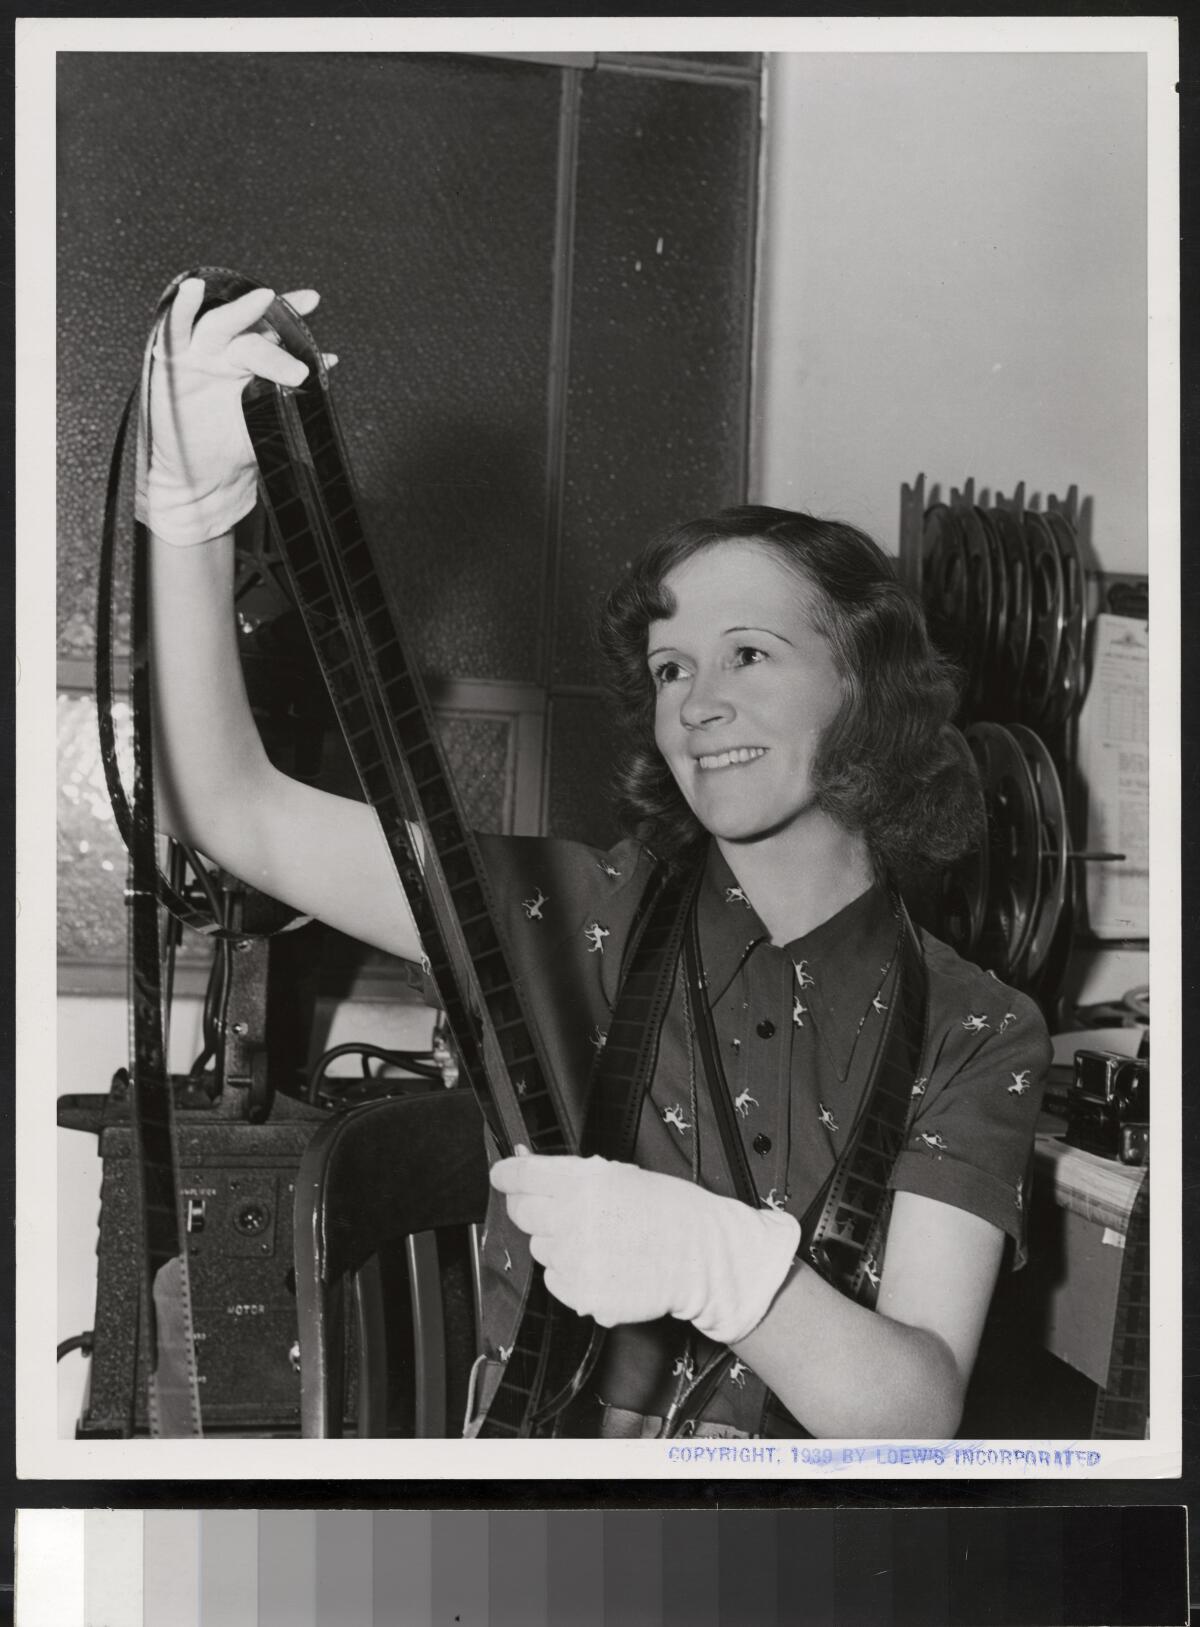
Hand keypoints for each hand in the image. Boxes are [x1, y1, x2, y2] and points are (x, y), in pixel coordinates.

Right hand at [135, 276, 334, 546]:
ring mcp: (197, 356)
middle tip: (297, 314)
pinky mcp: (170, 363)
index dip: (290, 314)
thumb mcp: (272, 419)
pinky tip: (191, 290)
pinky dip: (181, 310)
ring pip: (217, 324)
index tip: (312, 301)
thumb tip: (328, 365)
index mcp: (248, 361)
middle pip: (249, 328)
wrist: (208, 482)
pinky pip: (172, 331)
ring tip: (261, 299)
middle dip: (273, 320)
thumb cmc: (239, 450)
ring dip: (239, 312)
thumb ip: (294, 393)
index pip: (271, 330)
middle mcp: (223, 352)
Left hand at [491, 1151, 800, 1345]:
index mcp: (584, 1182)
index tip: (502, 1175)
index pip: (522, 1175)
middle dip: (534, 1208)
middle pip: (523, 1213)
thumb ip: (573, 1174)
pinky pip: (556, 1281)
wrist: (703, 1257)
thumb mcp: (622, 1174)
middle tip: (561, 1210)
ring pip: (541, 1249)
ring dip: (559, 1243)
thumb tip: (530, 1169)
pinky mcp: (582, 1294)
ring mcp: (576, 1260)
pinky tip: (603, 1264)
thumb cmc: (670, 1211)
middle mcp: (573, 1219)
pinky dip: (571, 1274)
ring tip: (600, 1240)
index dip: (507, 1175)